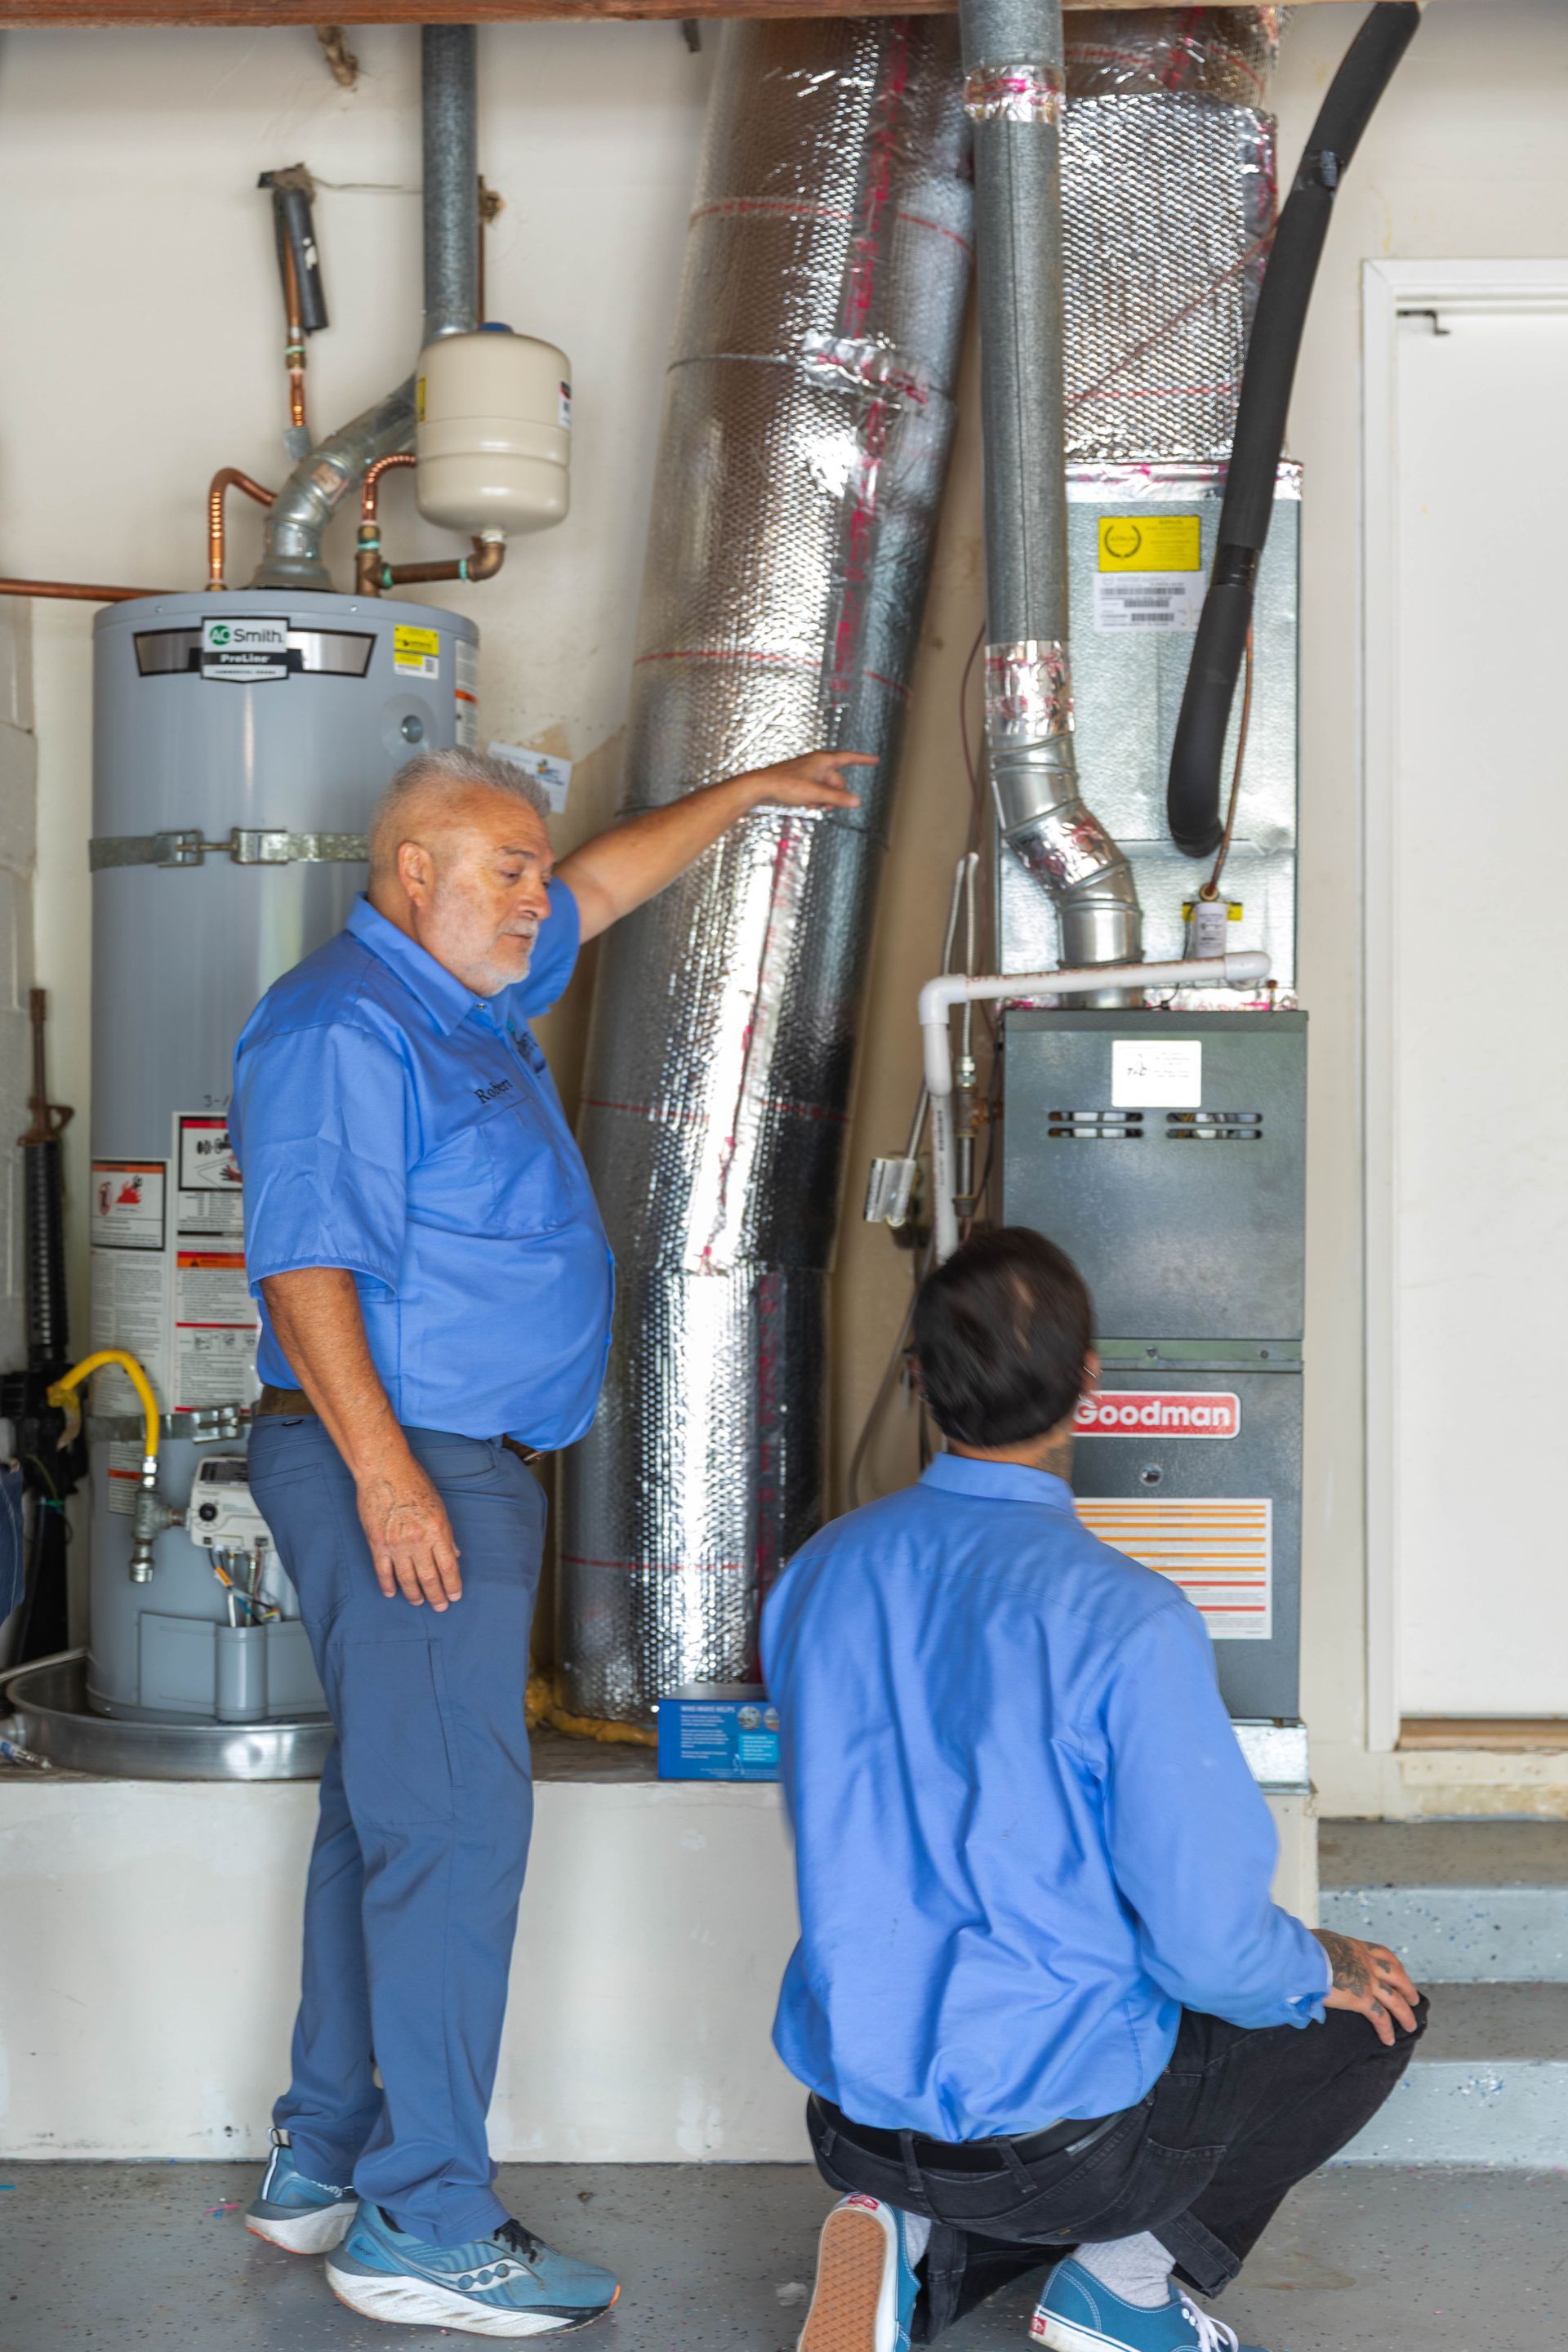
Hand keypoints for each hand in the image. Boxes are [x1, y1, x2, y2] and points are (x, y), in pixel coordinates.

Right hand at [356, 1457, 462, 1610]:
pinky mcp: (377, 1543)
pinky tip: (392, 1593)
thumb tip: (455, 1555)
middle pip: (429, 1577)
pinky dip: (387, 1584)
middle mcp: (418, 1540)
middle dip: (436, 1595)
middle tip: (440, 1607)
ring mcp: (396, 1544)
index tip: (455, 1596)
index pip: (449, 1567)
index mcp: (437, 1530)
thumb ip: (447, 1534)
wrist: (384, 1471)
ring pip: (406, 1578)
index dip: (452, 1585)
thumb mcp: (439, 1506)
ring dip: (414, 1594)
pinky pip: (383, 1570)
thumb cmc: (414, 1483)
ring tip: (419, 1602)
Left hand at [735, 749, 874, 812]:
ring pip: (826, 788)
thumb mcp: (815, 793)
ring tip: (812, 805)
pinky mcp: (800, 780)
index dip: (863, 760)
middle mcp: (817, 763)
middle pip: (837, 780)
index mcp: (823, 760)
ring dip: (824, 799)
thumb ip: (837, 798)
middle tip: (823, 804)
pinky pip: (816, 791)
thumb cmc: (786, 785)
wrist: (761, 787)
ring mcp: (808, 772)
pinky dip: (814, 799)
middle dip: (834, 794)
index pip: (848, 758)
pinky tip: (805, 804)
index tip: (875, 760)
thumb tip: (857, 801)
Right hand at [1312, 1928, 1420, 2046]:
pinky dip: (1386, 2029)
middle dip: (1408, 1988)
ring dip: (1405, 2013)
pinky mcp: (1361, 1999)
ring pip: (1395, 1999)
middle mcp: (1367, 1963)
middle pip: (1397, 1976)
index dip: (1395, 1965)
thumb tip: (1316, 1957)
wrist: (1303, 1956)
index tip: (1400, 1972)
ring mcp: (1367, 1981)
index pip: (1383, 1954)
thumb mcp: (1320, 1942)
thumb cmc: (1304, 1947)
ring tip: (1411, 2025)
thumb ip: (1326, 1952)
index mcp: (1357, 1947)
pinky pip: (1380, 2017)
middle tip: (1414, 1999)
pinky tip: (1388, 2040)